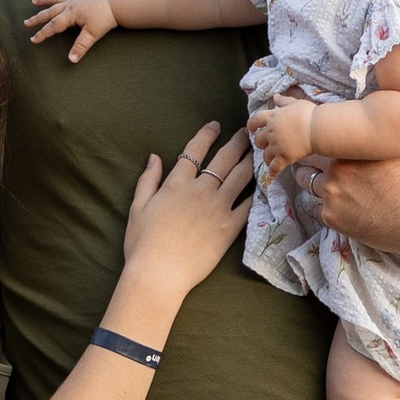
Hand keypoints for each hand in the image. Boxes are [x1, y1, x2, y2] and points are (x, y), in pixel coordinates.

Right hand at [26, 0, 117, 58]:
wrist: (117, 2)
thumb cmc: (105, 18)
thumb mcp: (92, 34)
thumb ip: (80, 47)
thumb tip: (72, 60)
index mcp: (70, 15)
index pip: (53, 26)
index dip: (42, 34)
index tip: (33, 39)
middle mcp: (70, 4)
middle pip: (50, 12)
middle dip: (37, 18)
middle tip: (26, 23)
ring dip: (45, 0)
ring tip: (34, 1)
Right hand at [116, 121, 254, 304]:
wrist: (159, 273)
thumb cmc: (142, 244)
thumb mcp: (137, 208)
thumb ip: (147, 180)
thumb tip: (153, 157)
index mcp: (176, 184)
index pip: (194, 150)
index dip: (207, 134)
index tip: (216, 125)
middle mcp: (200, 190)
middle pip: (224, 159)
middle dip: (237, 142)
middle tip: (247, 133)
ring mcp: (218, 208)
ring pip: (240, 177)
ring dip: (250, 161)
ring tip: (259, 152)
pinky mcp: (230, 228)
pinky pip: (248, 205)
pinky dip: (256, 192)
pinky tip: (262, 184)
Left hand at [248, 96, 317, 169]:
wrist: (317, 128)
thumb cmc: (309, 114)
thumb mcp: (295, 103)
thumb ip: (284, 101)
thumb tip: (275, 97)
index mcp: (272, 117)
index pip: (255, 120)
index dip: (252, 125)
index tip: (252, 129)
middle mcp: (271, 132)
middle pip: (258, 140)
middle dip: (261, 143)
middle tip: (265, 145)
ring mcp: (276, 146)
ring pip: (265, 155)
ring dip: (267, 157)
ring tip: (271, 159)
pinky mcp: (284, 158)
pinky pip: (274, 168)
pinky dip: (273, 171)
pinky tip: (273, 174)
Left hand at [312, 106, 399, 262]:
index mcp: (358, 137)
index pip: (321, 120)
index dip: (317, 120)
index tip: (317, 124)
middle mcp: (339, 161)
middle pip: (309, 150)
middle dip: (315, 151)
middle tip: (326, 154)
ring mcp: (333, 190)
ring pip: (307, 177)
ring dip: (315, 176)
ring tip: (336, 180)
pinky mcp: (333, 216)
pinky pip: (316, 205)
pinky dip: (326, 203)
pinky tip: (345, 203)